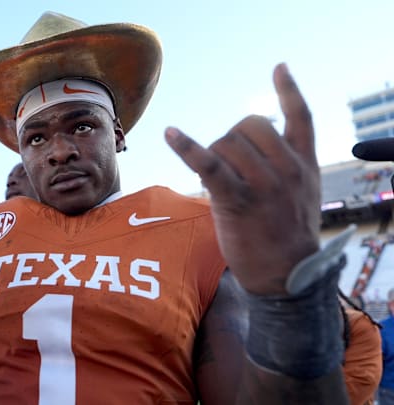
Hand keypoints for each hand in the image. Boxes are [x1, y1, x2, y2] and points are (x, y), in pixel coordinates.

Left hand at [166, 64, 319, 294]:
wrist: (287, 276)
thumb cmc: (286, 234)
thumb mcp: (302, 194)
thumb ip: (287, 165)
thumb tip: (250, 143)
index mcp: (305, 164)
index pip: (301, 117)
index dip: (288, 90)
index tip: (279, 67)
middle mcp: (288, 169)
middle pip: (249, 125)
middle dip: (232, 139)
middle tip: (229, 168)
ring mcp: (265, 185)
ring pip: (227, 142)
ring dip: (214, 153)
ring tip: (219, 180)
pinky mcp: (238, 200)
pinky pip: (209, 165)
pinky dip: (187, 147)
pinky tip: (170, 133)